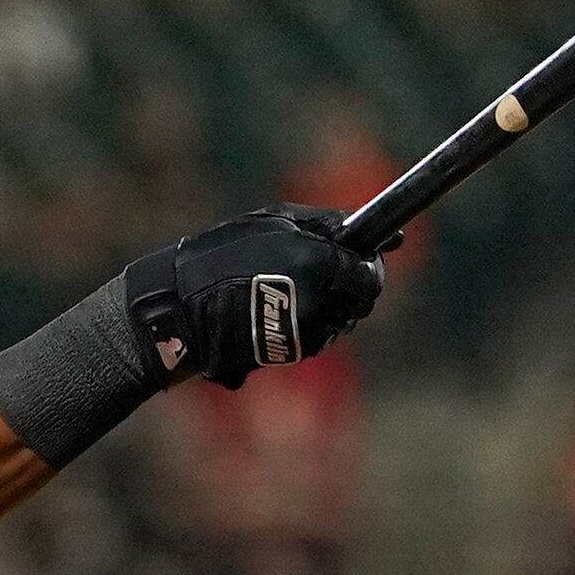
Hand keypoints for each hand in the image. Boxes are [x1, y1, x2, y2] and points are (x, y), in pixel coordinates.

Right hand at [117, 206, 381, 390]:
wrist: (183, 306)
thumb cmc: (226, 253)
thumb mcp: (277, 222)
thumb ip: (331, 225)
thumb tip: (391, 236)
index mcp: (320, 263)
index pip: (370, 275)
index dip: (367, 266)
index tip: (357, 258)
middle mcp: (320, 301)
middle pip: (361, 302)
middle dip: (351, 288)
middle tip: (324, 273)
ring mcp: (307, 331)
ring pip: (341, 321)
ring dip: (330, 306)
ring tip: (294, 290)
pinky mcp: (293, 353)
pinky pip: (319, 338)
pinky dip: (310, 324)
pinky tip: (282, 310)